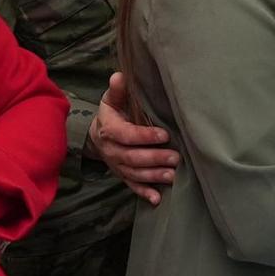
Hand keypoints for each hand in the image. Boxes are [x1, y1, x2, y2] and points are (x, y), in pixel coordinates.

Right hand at [91, 72, 179, 204]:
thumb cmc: (113, 112)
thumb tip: (119, 76)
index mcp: (108, 128)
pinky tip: (157, 199)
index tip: (164, 135)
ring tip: (173, 176)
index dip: (144, 136)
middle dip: (154, 158)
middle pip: (132, 157)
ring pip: (134, 174)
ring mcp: (116, 164)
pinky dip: (144, 194)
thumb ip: (118, 89)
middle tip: (176, 157)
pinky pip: (132, 186)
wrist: (98, 133)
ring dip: (153, 176)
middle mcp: (111, 149)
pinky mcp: (122, 175)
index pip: (126, 134)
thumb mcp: (112, 99)